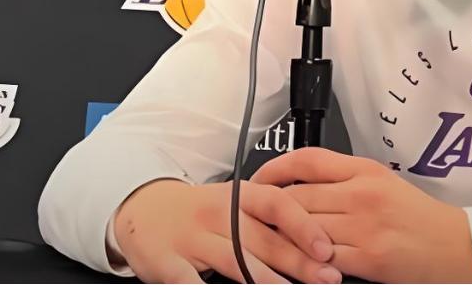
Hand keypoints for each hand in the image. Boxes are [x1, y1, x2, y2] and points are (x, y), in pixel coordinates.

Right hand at [111, 177, 341, 282]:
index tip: (327, 250)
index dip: (304, 227)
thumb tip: (320, 247)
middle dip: (298, 263)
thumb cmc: (202, 213)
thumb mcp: (236, 205)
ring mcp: (191, 237)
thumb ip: (271, 223)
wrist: (144, 209)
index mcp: (239, 196)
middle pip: (262, 239)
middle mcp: (217, 213)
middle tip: (327, 279)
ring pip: (234, 261)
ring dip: (265, 281)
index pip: (278, 205)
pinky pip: (190, 282)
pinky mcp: (167, 261)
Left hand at [252, 148, 471, 283]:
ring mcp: (363, 227)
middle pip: (297, 197)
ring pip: (303, 229)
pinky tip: (298, 264)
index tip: (258, 180)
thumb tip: (300, 184)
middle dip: (271, 210)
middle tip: (255, 217)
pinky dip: (305, 263)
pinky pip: (320, 260)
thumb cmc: (420, 217)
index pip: (308, 160)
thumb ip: (345, 180)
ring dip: (283, 238)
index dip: (274, 168)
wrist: (456, 246)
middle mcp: (362, 194)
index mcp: (367, 171)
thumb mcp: (385, 183)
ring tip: (269, 243)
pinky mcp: (366, 258)